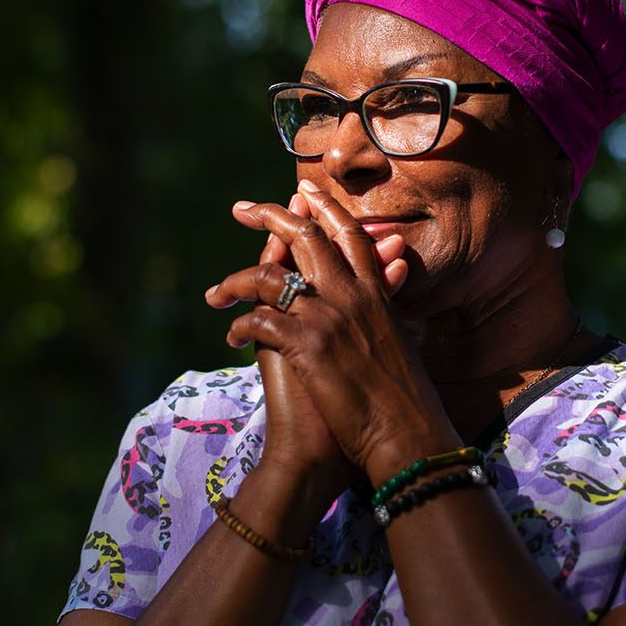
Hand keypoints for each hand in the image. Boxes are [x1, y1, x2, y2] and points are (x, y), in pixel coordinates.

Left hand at [208, 181, 459, 480]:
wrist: (409, 435)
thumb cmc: (405, 400)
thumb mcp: (400, 342)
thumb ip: (389, 305)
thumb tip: (393, 281)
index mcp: (376, 294)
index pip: (348, 233)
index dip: (324, 207)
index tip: (302, 191)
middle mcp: (353, 296)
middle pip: (305, 238)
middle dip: (269, 217)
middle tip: (242, 210)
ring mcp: (330, 317)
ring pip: (270, 276)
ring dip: (235, 281)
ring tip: (217, 294)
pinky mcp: (309, 345)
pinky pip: (259, 320)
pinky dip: (238, 326)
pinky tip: (231, 338)